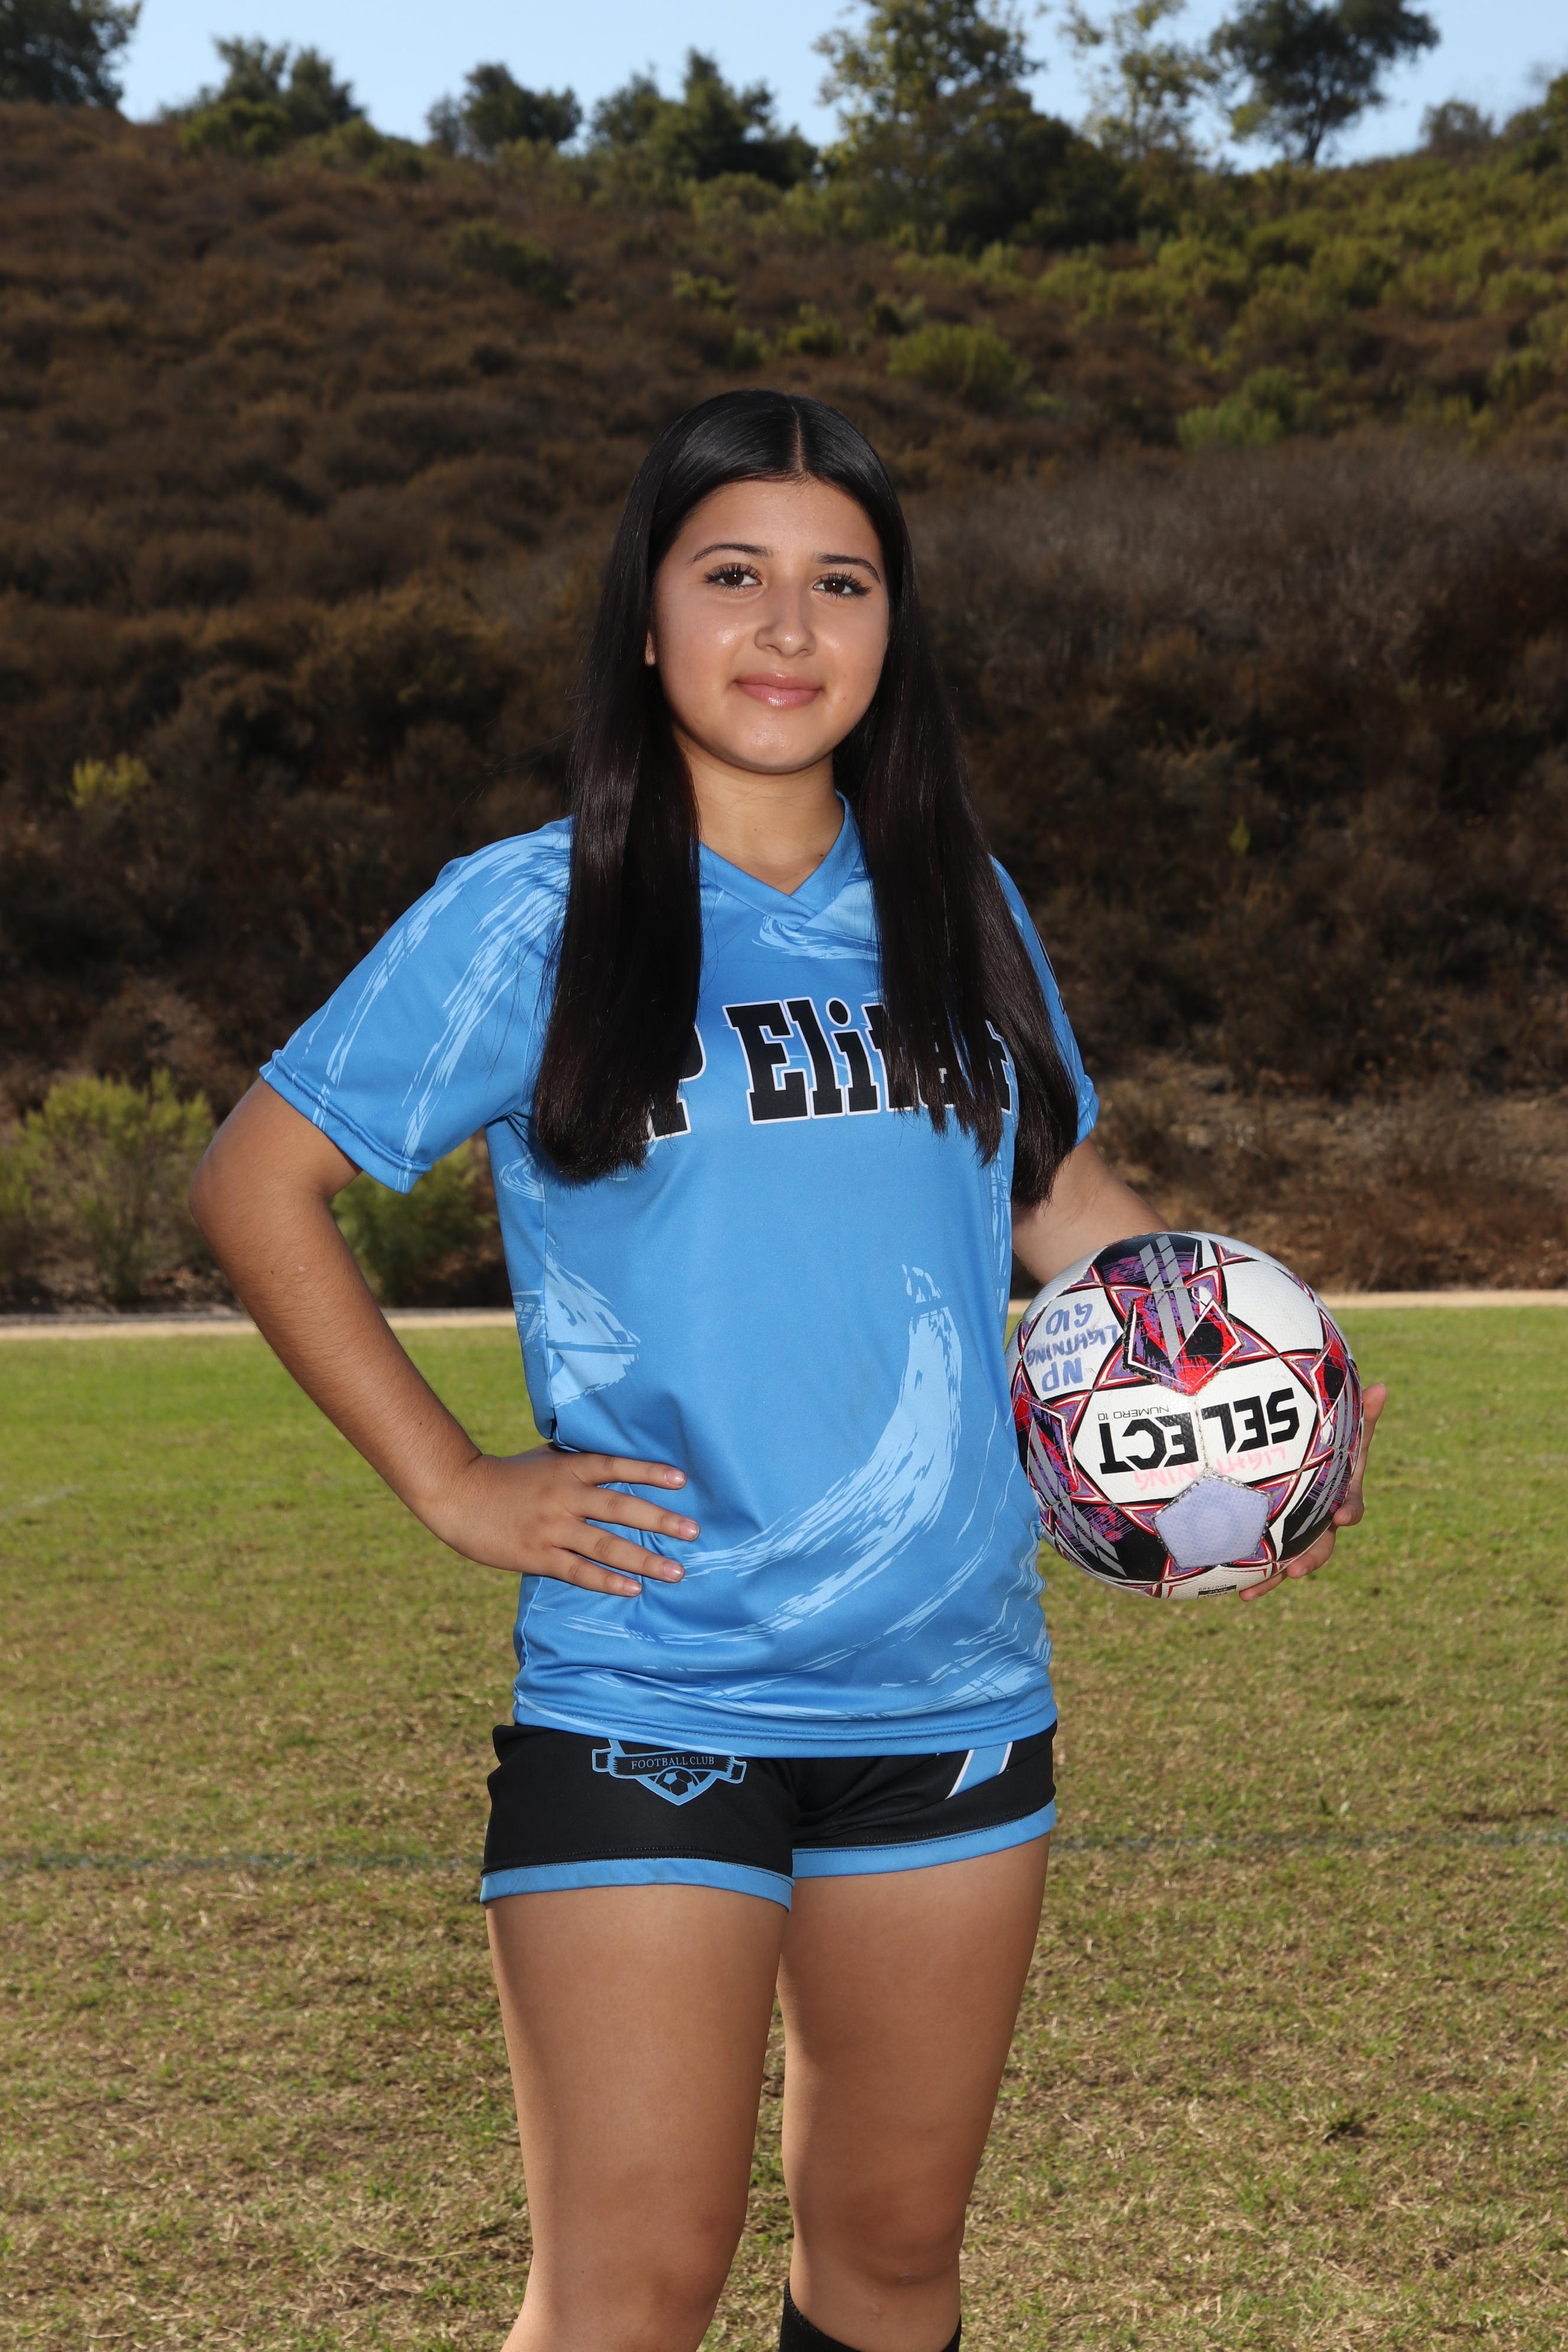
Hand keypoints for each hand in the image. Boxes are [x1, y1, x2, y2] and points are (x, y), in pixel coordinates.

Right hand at [421, 1448, 696, 1595]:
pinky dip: (607, 1581)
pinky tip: (633, 1589)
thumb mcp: (545, 1459)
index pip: (616, 1467)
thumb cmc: (506, 1476)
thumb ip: (578, 1463)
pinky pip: (579, 1571)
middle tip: (694, 1531)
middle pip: (620, 1508)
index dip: (649, 1472)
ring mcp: (551, 1527)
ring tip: (676, 1571)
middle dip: (660, 1520)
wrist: (458, 1494)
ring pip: (605, 1545)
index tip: (682, 1480)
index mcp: (567, 1468)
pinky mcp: (537, 1555)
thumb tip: (616, 1462)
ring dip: (643, 1559)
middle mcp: (564, 1496)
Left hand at [1239, 1381, 1387, 1603]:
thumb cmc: (1323, 1441)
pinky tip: (1233, 1588)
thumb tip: (1382, 1386)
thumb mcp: (1341, 1428)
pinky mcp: (1269, 1539)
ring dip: (1272, 1578)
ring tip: (1251, 1592)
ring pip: (1288, 1560)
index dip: (1348, 1512)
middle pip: (1320, 1544)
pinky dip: (1249, 1574)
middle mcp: (1319, 1520)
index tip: (1340, 1516)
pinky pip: (1262, 1560)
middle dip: (1310, 1559)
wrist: (1293, 1454)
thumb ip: (1359, 1415)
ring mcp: (1294, 1532)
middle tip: (1297, 1571)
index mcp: (1339, 1495)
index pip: (1350, 1507)